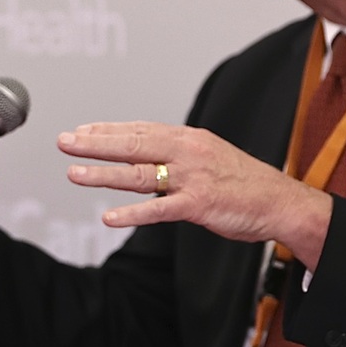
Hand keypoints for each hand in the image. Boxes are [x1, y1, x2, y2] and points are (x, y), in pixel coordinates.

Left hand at [57, 122, 331, 269]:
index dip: (107, 130)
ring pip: (139, 174)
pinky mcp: (199, 205)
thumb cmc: (243, 182)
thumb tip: (142, 158)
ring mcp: (192, 178)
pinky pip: (159, 210)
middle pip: (133, 144)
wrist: (281, 202)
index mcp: (188, 138)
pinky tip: (109, 217)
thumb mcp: (208, 157)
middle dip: (95, 143)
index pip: (140, 129)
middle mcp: (187, 152)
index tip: (80, 130)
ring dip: (103, 174)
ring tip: (74, 174)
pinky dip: (133, 214)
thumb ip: (175, 157)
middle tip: (64, 142)